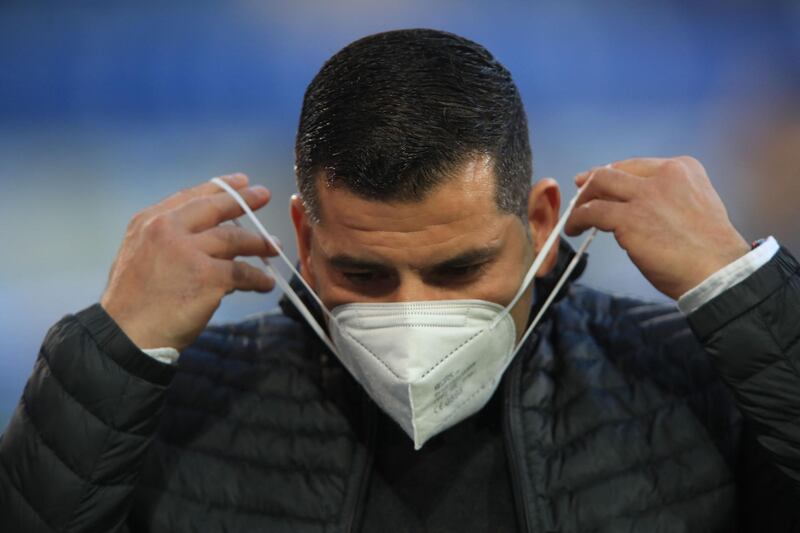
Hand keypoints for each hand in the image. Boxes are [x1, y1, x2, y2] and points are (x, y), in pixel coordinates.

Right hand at [100, 173, 277, 350]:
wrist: (125, 335)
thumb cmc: (133, 303)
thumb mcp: (140, 256)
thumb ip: (169, 241)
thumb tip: (209, 243)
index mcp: (149, 222)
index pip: (190, 197)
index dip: (219, 188)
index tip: (240, 181)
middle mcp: (167, 229)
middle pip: (216, 208)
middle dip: (244, 200)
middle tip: (264, 195)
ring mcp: (188, 251)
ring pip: (235, 238)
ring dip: (259, 242)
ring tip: (274, 246)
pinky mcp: (207, 276)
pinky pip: (243, 272)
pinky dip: (258, 278)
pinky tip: (266, 283)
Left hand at [564, 156, 749, 299]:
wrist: (718, 272)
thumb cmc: (708, 251)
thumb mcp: (694, 207)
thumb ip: (669, 198)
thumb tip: (635, 205)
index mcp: (684, 169)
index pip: (637, 165)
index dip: (614, 173)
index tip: (600, 182)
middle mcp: (665, 175)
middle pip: (614, 171)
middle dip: (592, 182)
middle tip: (580, 193)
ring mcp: (646, 195)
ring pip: (599, 186)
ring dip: (582, 202)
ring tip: (575, 218)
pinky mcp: (630, 217)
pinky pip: (592, 212)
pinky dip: (578, 219)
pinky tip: (575, 230)